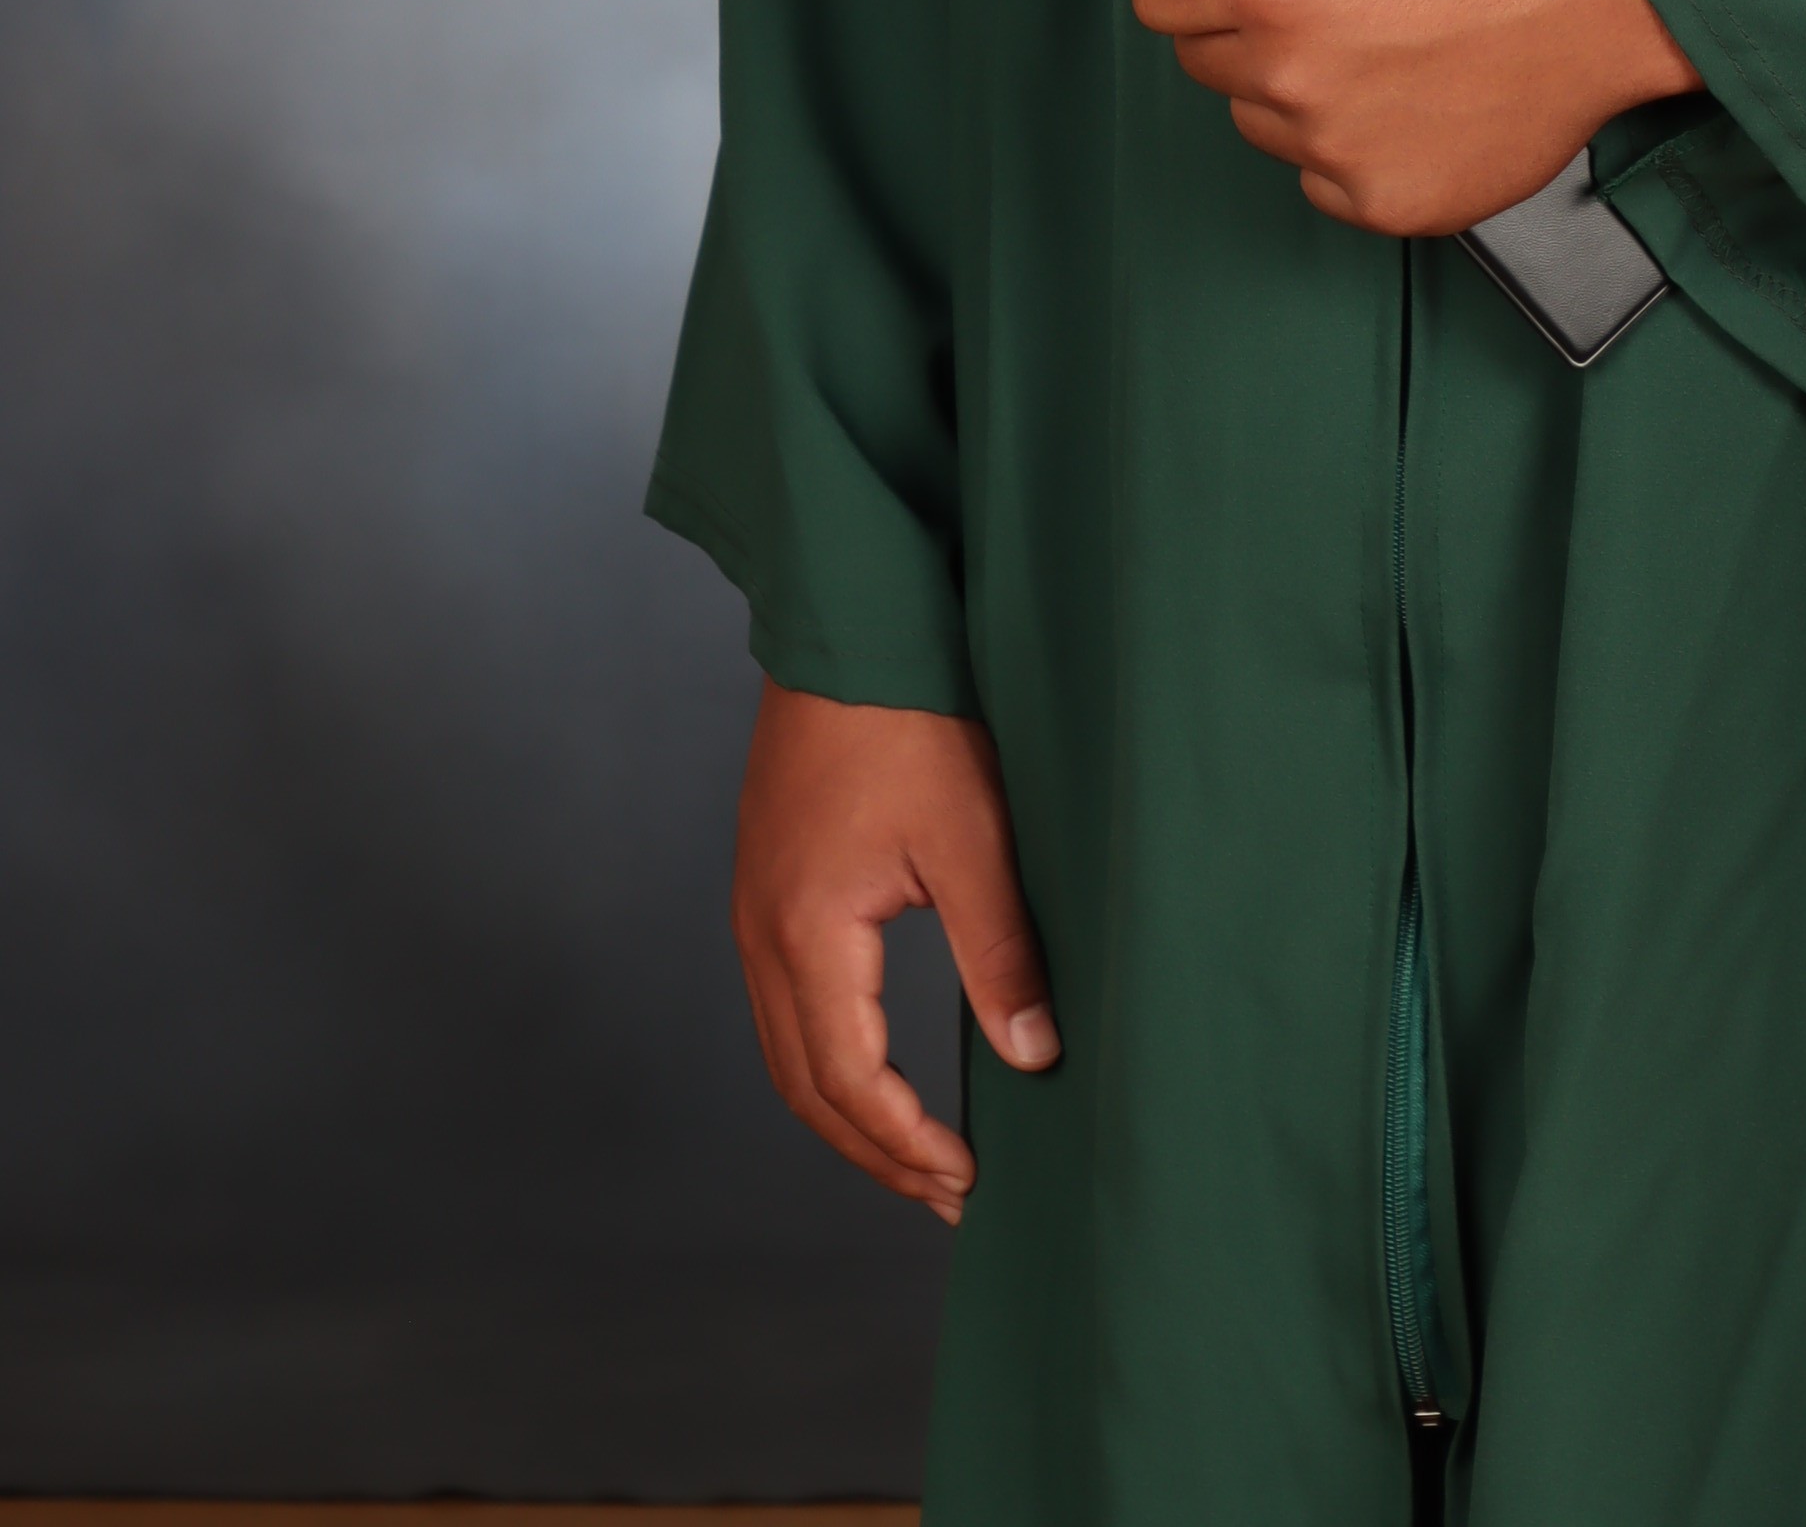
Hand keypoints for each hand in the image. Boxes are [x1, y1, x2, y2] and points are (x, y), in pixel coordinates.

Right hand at [731, 679, 1058, 1221]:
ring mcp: (756, 909)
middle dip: (875, 1152)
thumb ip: (1000, 952)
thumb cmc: (911, 719)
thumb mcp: (972, 837)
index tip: (968, 1182)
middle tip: (947, 1197)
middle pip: (805, 1087)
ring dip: (848, 1114)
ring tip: (917, 1155)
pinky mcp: (768, 884)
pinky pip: (787, 1007)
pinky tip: (877, 1067)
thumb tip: (1035, 1058)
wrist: (848, 623)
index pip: (847, 1081)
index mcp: (807, 932)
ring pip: (788, 1053)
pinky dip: (830, 1059)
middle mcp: (762, 934)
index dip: (907, 1144)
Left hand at [1130, 0, 1698, 232]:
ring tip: (1382, 33)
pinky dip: (1348, 140)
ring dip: (1294, 83)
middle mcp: (1291, 84)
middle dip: (1247, 17)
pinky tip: (1407, 89)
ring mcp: (1339, 155)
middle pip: (1204, 60)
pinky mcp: (1387, 203)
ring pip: (1261, 121)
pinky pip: (1321, 178)